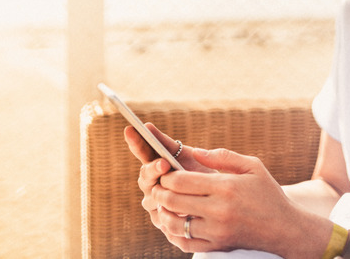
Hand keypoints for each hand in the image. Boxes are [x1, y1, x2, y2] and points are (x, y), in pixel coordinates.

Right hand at [123, 124, 212, 238]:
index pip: (142, 153)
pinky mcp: (163, 223)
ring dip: (160, 193)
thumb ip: (169, 145)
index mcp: (156, 166)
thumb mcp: (188, 157)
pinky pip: (161, 218)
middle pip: (144, 177)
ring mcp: (155, 205)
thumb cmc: (201, 174)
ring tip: (170, 188)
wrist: (218, 202)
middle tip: (164, 163)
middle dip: (152, 169)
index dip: (136, 143)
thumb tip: (147, 126)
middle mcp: (151, 185)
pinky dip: (168, 213)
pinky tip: (178, 210)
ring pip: (150, 199)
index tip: (131, 129)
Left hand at [151, 148, 308, 255]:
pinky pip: (185, 243)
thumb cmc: (268, 193)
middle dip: (159, 192)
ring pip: (174, 224)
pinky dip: (173, 233)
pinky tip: (173, 223)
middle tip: (158, 187)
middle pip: (172, 201)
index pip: (181, 180)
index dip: (166, 175)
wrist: (285, 228)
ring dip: (163, 213)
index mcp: (226, 187)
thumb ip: (223, 156)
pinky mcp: (217, 246)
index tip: (165, 171)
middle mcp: (219, 210)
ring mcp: (216, 231)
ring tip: (163, 204)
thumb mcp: (253, 166)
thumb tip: (195, 151)